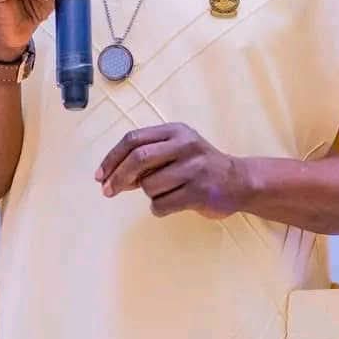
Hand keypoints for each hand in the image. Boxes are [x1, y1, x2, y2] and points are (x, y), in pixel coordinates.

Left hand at [95, 123, 246, 218]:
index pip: (133, 139)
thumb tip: (112, 175)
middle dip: (118, 177)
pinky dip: (159, 208)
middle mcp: (184, 145)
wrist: (239, 181)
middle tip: (107, 191)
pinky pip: (162, 205)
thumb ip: (148, 157)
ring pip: (150, 186)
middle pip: (138, 158)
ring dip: (149, 194)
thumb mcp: (177, 150)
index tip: (100, 175)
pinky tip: (173, 202)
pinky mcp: (199, 192)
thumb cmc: (200, 165)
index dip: (112, 157)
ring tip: (166, 192)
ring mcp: (193, 168)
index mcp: (175, 131)